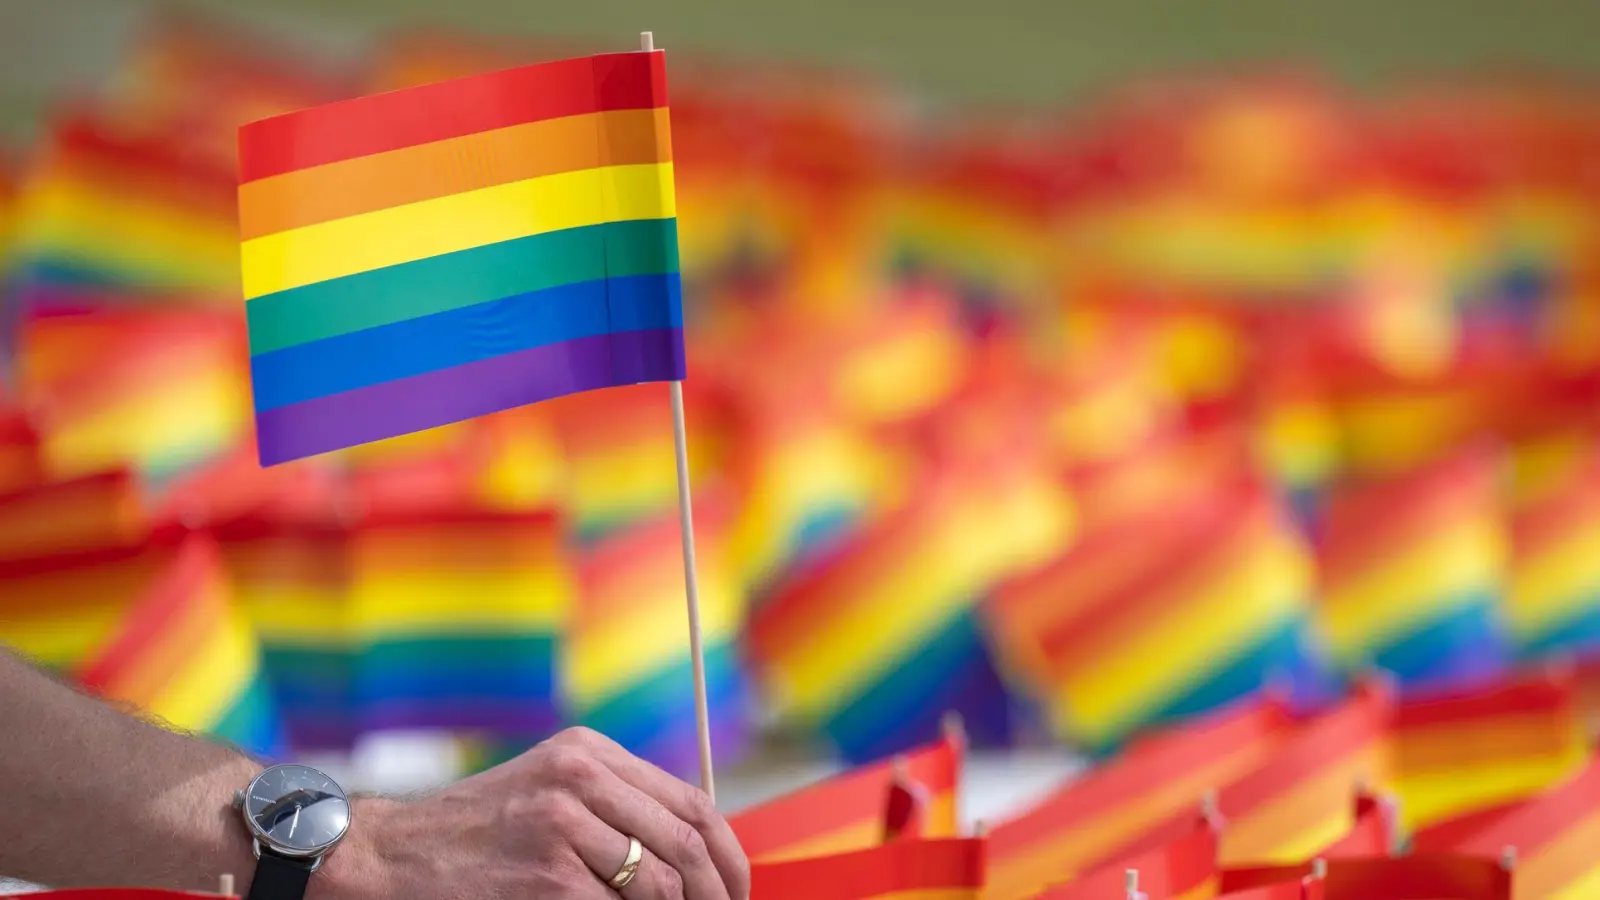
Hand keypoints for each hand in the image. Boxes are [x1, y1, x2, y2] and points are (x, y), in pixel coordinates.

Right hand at [321, 727, 749, 899]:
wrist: (390, 854)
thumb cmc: (478, 832)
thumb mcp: (549, 790)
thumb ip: (616, 806)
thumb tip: (697, 853)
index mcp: (589, 752)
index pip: (692, 803)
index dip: (727, 855)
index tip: (735, 889)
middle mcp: (581, 778)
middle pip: (687, 843)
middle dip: (717, 893)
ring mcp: (564, 827)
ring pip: (661, 885)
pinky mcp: (551, 879)